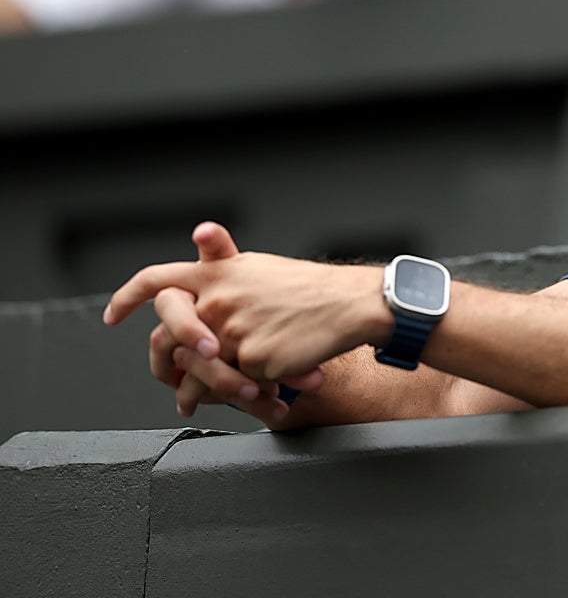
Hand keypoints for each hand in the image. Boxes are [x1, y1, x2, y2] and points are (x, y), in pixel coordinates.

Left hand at [106, 223, 380, 414]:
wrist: (349, 303)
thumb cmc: (308, 288)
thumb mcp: (258, 269)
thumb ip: (220, 274)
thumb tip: (194, 289)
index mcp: (218, 273)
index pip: (157, 280)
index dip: (128, 297)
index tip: (114, 315)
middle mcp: (218, 298)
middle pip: (173, 336)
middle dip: (169, 364)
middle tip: (173, 385)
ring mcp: (233, 330)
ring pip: (202, 370)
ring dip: (202, 391)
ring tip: (200, 403)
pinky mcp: (253, 359)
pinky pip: (237, 385)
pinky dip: (248, 393)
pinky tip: (265, 393)